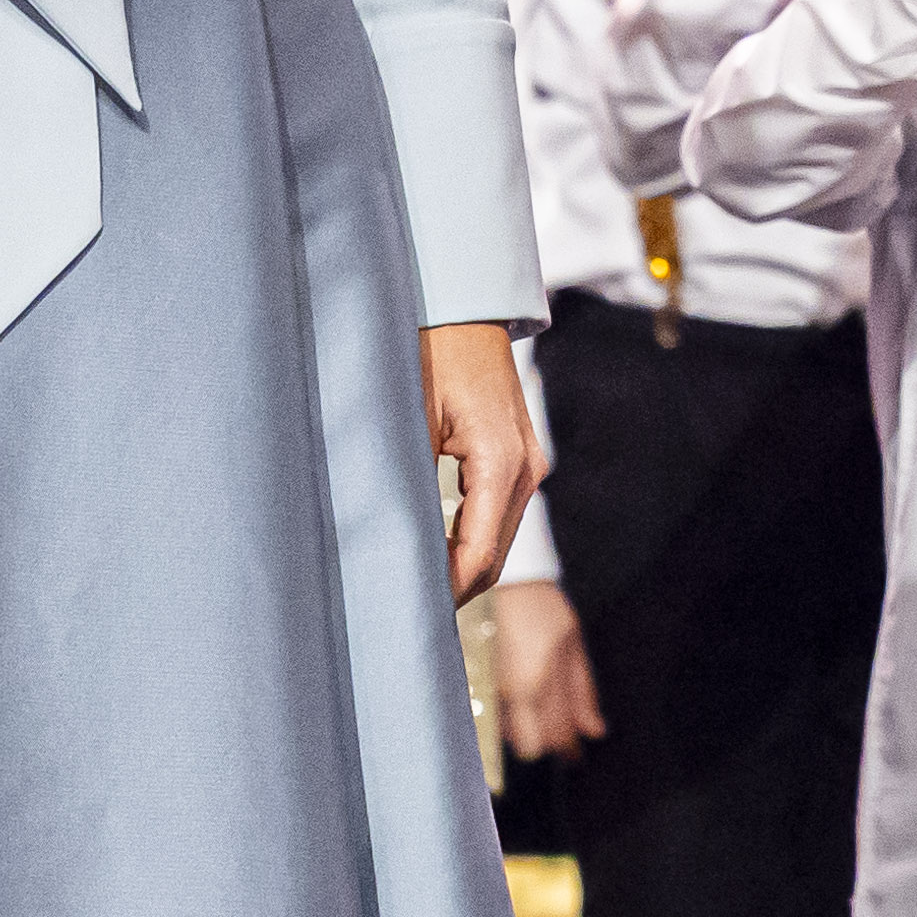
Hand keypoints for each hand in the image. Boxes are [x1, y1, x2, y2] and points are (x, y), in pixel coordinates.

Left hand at [425, 324, 537, 603]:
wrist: (462, 303)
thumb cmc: (426, 349)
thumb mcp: (405, 418)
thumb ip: (405, 483)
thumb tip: (389, 544)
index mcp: (499, 462)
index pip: (477, 556)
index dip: (444, 591)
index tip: (407, 612)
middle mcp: (524, 468)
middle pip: (493, 556)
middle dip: (452, 588)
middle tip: (404, 612)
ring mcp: (527, 461)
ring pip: (497, 537)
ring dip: (459, 565)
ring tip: (413, 586)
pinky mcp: (517, 454)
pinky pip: (497, 512)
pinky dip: (467, 537)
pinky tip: (432, 549)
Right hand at [491, 577, 605, 760]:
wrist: (496, 580)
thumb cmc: (538, 605)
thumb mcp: (572, 641)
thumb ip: (583, 691)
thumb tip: (595, 731)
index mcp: (537, 683)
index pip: (557, 736)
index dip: (569, 749)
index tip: (576, 753)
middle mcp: (508, 694)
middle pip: (530, 746)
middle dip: (546, 742)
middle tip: (559, 733)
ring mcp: (486, 690)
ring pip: (509, 732)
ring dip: (526, 728)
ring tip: (538, 706)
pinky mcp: (471, 684)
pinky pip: (492, 715)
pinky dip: (508, 715)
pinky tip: (518, 696)